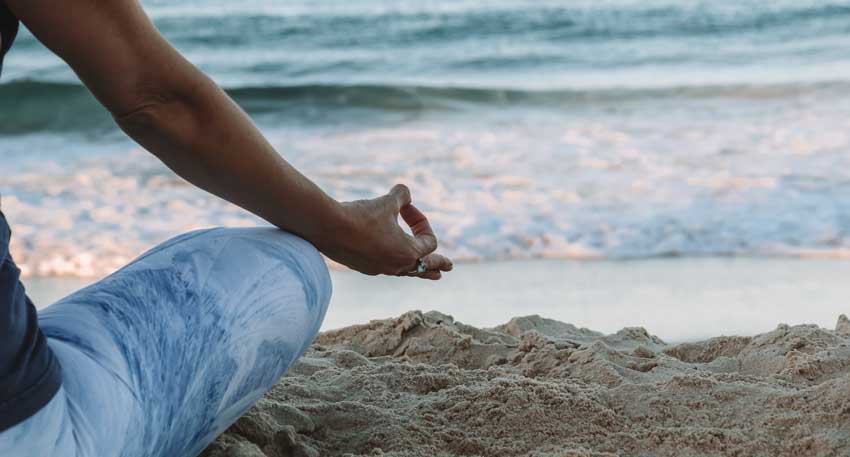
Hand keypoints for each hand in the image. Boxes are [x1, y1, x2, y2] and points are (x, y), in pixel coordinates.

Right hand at [319, 184, 452, 279]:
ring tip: (433, 275)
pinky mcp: (365, 267)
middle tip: (448, 267)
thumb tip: (406, 193)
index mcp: (408, 252)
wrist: (328, 228)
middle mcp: (396, 266)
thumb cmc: (361, 215)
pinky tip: (393, 262)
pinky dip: (395, 263)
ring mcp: (380, 269)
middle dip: (437, 264)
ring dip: (419, 270)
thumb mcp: (386, 202)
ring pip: (406, 272)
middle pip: (424, 267)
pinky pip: (387, 268)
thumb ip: (402, 196)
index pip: (429, 241)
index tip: (406, 207)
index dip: (421, 221)